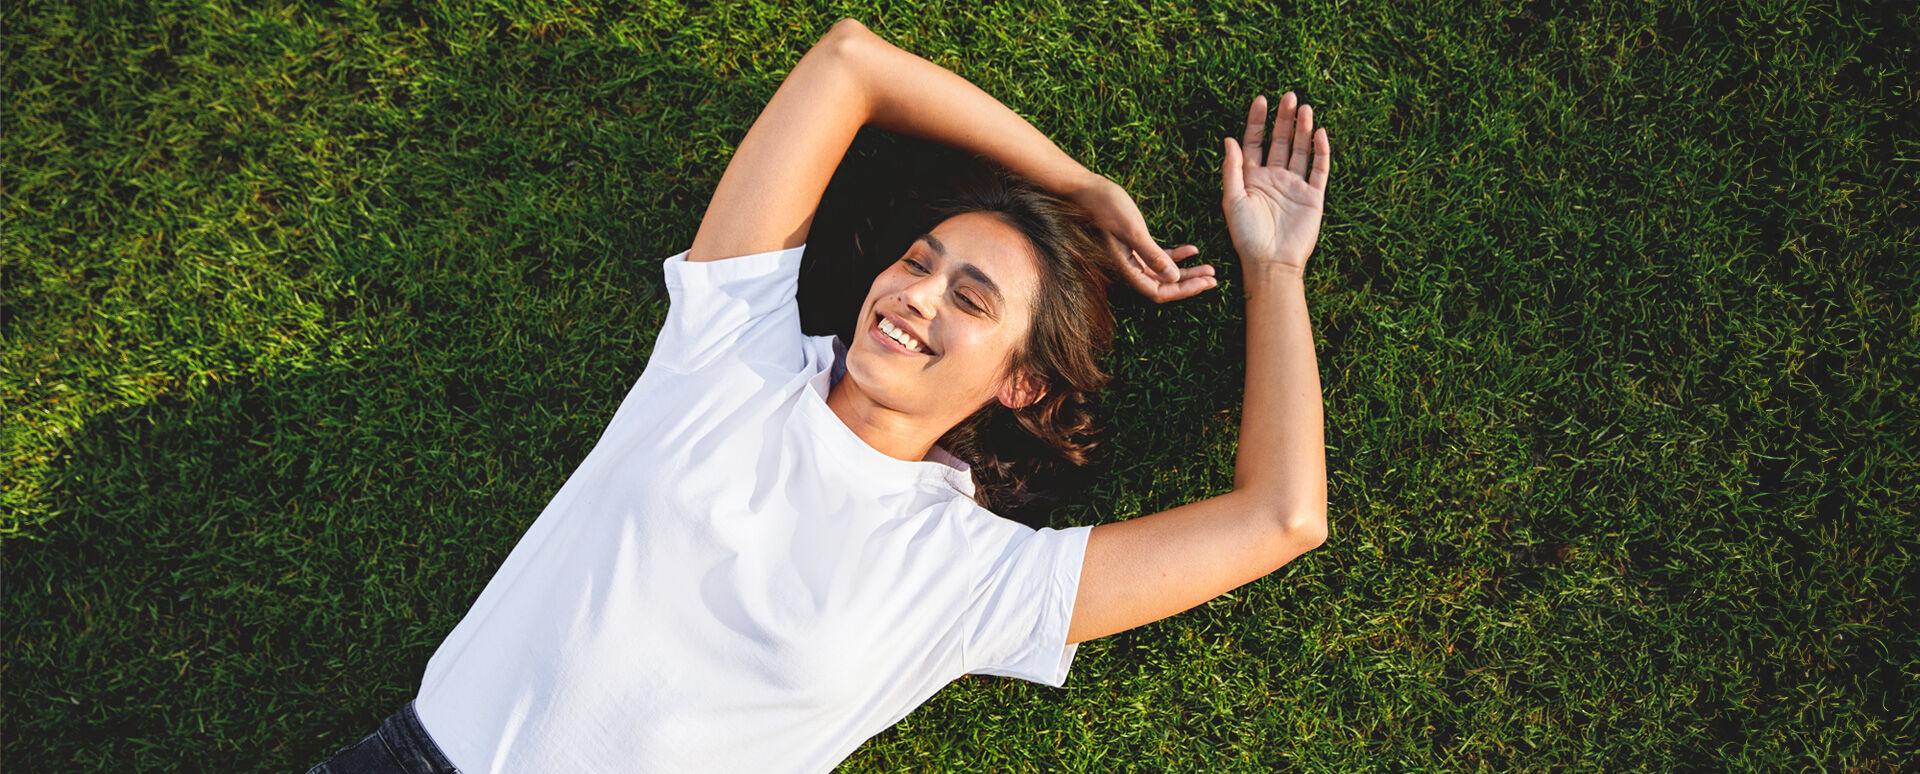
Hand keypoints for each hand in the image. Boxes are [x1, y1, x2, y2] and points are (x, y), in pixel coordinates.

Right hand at [1065, 174, 1217, 302]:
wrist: (1086, 190)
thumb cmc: (1106, 207)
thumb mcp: (1133, 230)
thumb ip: (1152, 255)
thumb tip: (1174, 278)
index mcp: (1126, 270)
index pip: (1159, 292)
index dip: (1184, 290)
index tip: (1206, 282)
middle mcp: (1129, 269)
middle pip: (1164, 286)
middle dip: (1190, 284)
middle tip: (1214, 279)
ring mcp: (1131, 259)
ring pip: (1164, 274)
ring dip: (1186, 272)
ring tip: (1209, 268)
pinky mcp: (1134, 246)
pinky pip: (1158, 258)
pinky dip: (1176, 256)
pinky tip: (1193, 249)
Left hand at [1221, 92, 1330, 274]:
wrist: (1270, 262)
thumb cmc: (1246, 235)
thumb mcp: (1232, 200)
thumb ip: (1232, 169)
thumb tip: (1229, 138)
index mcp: (1252, 177)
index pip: (1255, 142)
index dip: (1257, 121)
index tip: (1261, 100)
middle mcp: (1274, 178)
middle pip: (1280, 141)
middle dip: (1284, 119)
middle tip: (1289, 96)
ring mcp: (1295, 186)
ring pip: (1300, 150)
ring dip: (1303, 129)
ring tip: (1305, 108)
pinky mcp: (1313, 196)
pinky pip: (1319, 169)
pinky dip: (1321, 151)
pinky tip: (1320, 133)